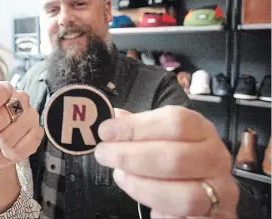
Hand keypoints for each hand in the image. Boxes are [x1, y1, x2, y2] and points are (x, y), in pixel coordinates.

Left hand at [94, 106, 239, 217]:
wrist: (203, 190)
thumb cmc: (176, 158)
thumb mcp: (160, 136)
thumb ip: (138, 128)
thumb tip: (113, 118)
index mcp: (202, 130)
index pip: (175, 122)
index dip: (136, 126)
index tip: (106, 131)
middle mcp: (216, 158)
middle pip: (175, 157)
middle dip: (130, 156)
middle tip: (104, 154)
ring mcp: (221, 192)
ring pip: (183, 195)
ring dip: (142, 186)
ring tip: (120, 177)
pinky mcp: (217, 218)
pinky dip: (160, 212)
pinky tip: (145, 203)